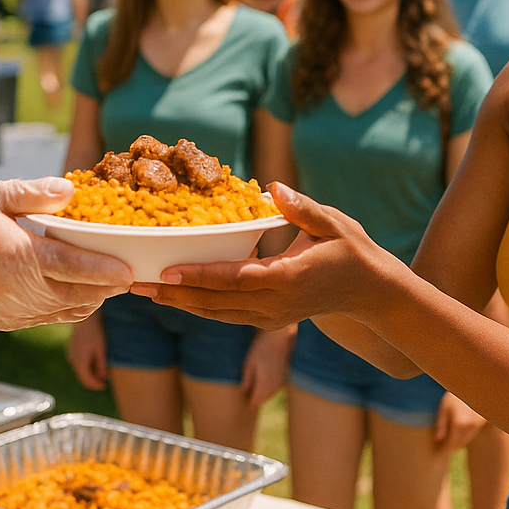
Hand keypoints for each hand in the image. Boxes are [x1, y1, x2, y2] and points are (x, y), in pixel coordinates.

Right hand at [0, 178, 132, 330]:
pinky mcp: (10, 323)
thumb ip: (33, 193)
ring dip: (93, 298)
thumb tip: (70, 191)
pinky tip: (84, 292)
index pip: (69, 267)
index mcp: (15, 256)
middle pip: (76, 294)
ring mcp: (13, 311)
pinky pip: (51, 319)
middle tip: (131, 273)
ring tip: (112, 281)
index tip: (128, 270)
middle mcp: (16, 290)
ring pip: (67, 310)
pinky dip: (72, 307)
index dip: (102, 271)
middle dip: (107, 286)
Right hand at [67, 313, 109, 389]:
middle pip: (82, 377)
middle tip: (104, 382)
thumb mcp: (101, 350)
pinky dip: (86, 367)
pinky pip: (78, 363)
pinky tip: (94, 363)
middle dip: (93, 381)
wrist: (84, 317)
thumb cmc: (94, 332)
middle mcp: (73, 360)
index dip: (96, 385)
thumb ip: (101, 365)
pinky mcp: (72, 350)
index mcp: (80, 363)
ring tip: (101, 372)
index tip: (104, 386)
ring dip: (90, 374)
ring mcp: (71, 355)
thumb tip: (103, 378)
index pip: (87, 380)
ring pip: (80, 370)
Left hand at [135, 183, 393, 328]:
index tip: (166, 273)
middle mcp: (275, 304)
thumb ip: (302, 208)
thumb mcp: (334, 224)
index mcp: (288, 278)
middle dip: (174, 295)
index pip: (234, 279)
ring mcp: (271, 317)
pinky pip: (227, 316)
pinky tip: (176, 298)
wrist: (372, 294)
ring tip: (145, 293)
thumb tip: (273, 188)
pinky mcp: (269, 320)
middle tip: (136, 284)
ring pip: (218, 314)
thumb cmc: (353, 252)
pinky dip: (200, 308)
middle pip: (216, 303)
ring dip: (181, 305)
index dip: (198, 277)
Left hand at [241, 325, 294, 407]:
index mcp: (264, 383)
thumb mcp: (249, 363)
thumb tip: (243, 392)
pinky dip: (270, 388)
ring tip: (255, 389)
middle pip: (264, 399)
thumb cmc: (260, 348)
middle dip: (256, 398)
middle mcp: (274, 384)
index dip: (249, 401)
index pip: (256, 400)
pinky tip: (265, 383)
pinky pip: (276, 388)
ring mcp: (281, 380)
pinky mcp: (285, 375)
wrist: (277, 338)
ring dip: (263, 394)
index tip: (243, 397)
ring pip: (271, 394)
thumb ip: (247, 379)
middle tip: (247, 394)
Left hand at [433, 392, 486, 451]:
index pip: (451, 443)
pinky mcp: (482, 422)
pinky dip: (464, 437)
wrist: (472, 386)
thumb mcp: (444, 408)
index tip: (437, 451)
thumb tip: (438, 440)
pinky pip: (471, 434)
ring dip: (457, 443)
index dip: (443, 449)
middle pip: (459, 444)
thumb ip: (441, 425)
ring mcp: (478, 424)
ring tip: (447, 442)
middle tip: (440, 448)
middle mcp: (470, 426)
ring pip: (466, 440)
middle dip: (450, 447)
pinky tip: (456, 435)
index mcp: (459, 423)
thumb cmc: (454, 396)